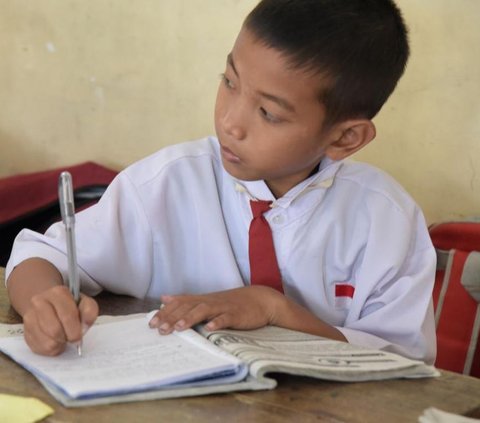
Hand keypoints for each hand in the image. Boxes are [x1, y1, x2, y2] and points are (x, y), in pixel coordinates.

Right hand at [22, 285, 98, 355]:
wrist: (48, 303)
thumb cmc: (70, 305)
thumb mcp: (84, 302)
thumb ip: (89, 311)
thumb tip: (84, 326)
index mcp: (58, 293)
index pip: (67, 316)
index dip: (76, 330)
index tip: (80, 336)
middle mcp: (40, 302)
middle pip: (55, 330)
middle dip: (67, 338)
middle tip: (73, 338)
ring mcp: (29, 316)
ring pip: (47, 342)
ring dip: (59, 344)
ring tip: (64, 338)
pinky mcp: (26, 331)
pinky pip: (40, 348)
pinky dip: (51, 349)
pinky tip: (55, 340)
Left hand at [149, 286, 283, 334]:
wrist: (259, 300)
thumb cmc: (231, 303)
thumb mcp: (207, 300)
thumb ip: (186, 300)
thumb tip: (165, 298)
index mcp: (202, 299)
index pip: (179, 303)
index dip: (165, 312)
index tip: (151, 323)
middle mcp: (209, 301)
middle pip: (188, 307)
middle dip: (172, 317)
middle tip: (159, 329)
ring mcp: (223, 307)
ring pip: (204, 310)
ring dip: (190, 318)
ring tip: (178, 327)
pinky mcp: (236, 315)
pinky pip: (226, 318)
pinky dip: (217, 322)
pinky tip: (209, 328)